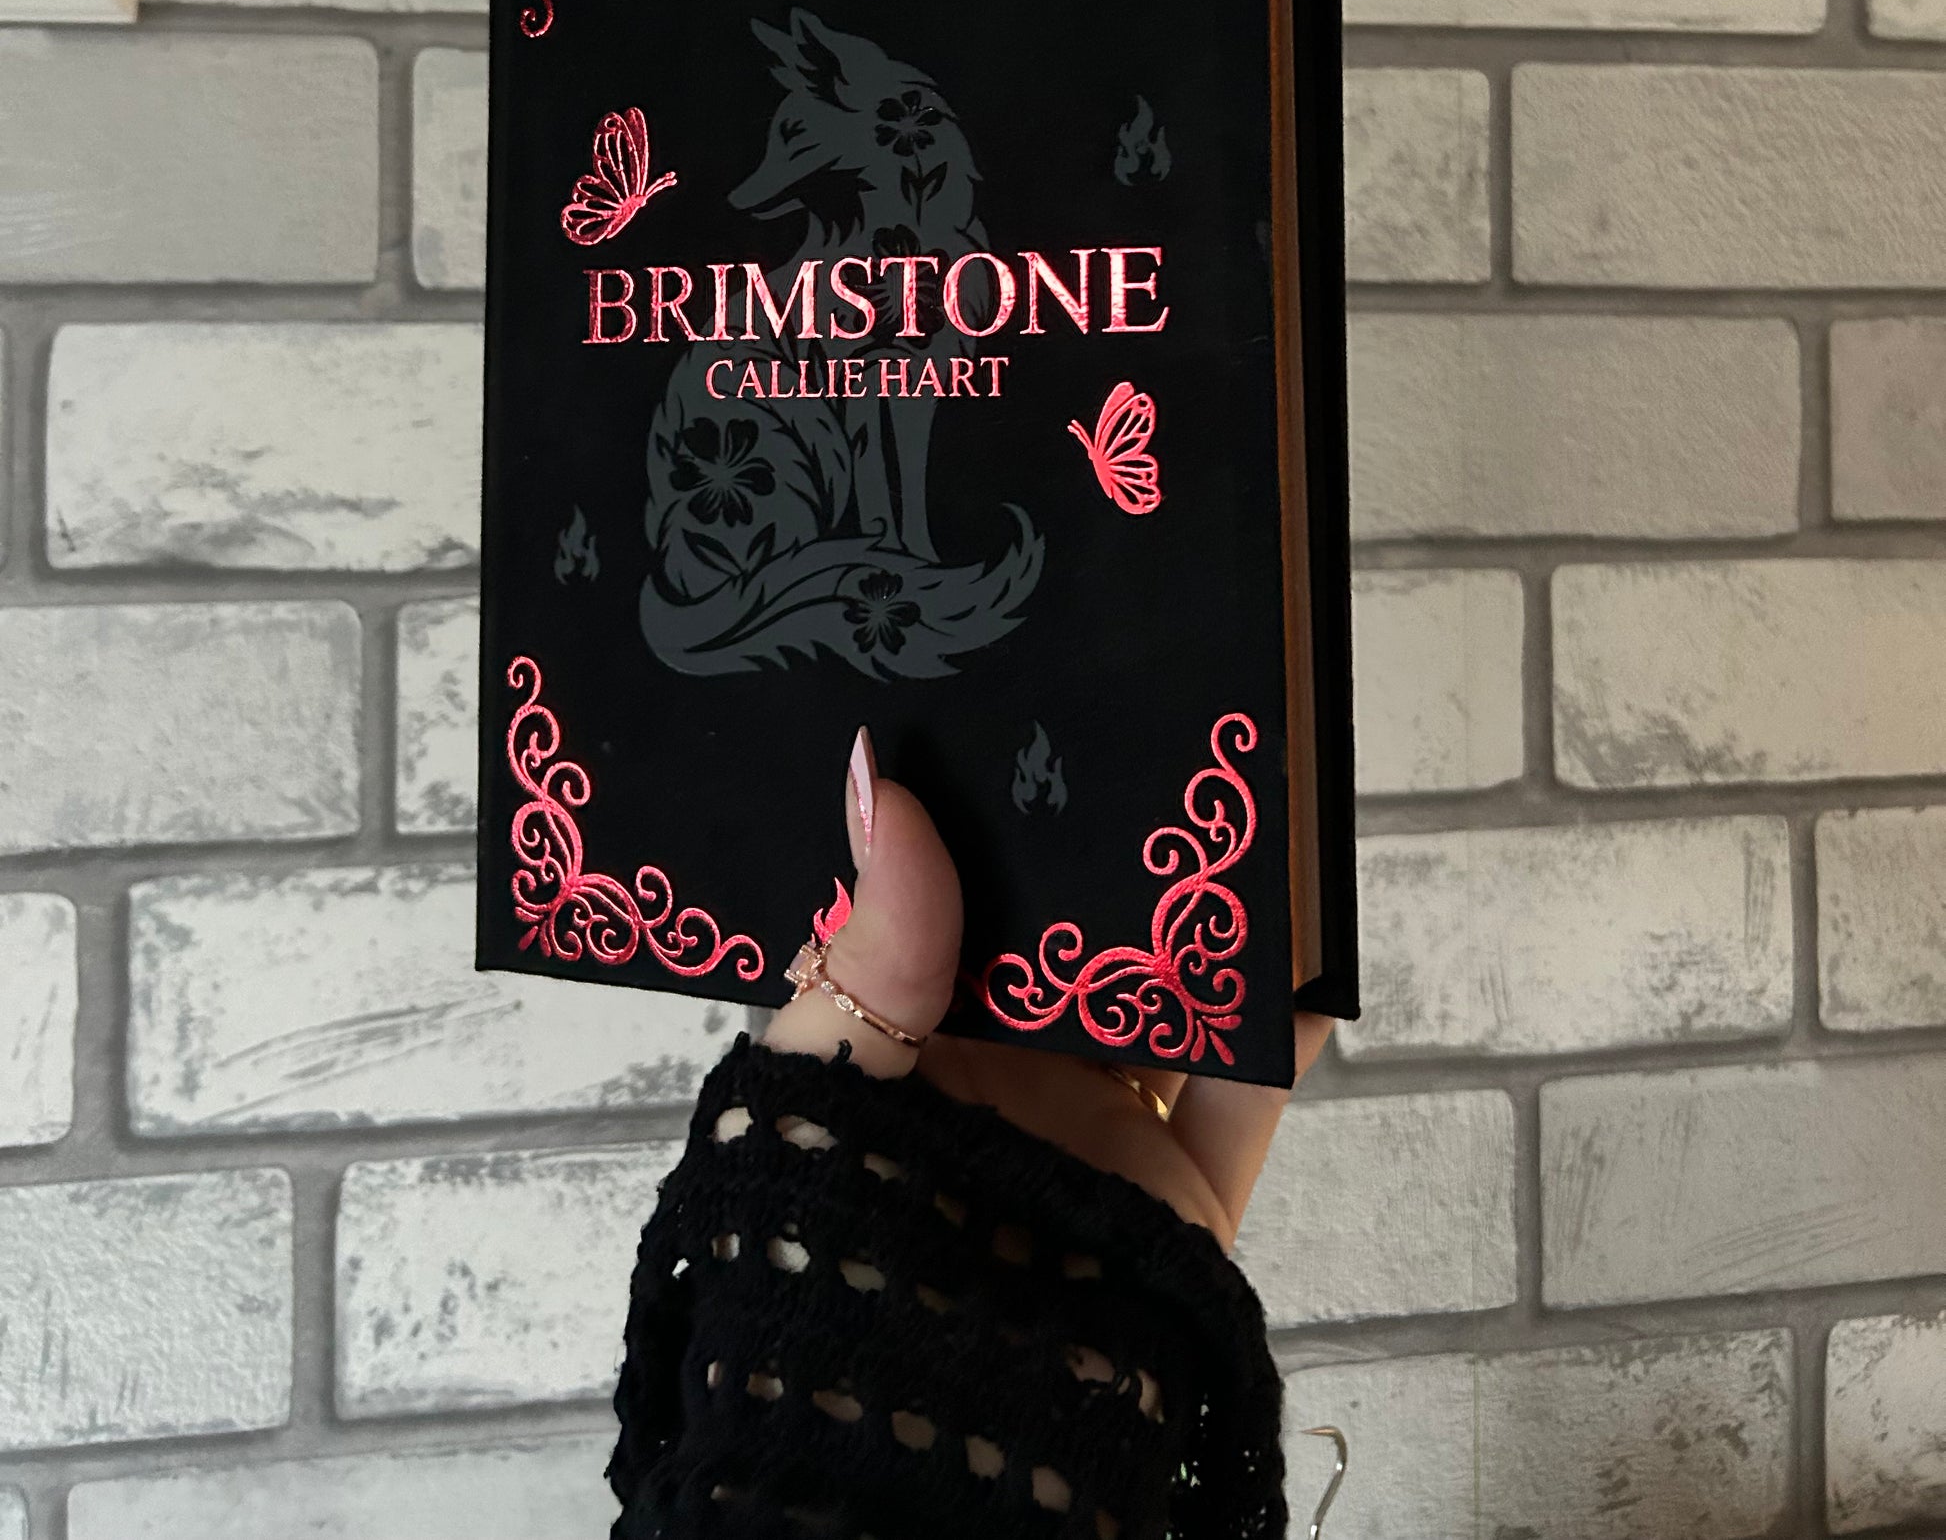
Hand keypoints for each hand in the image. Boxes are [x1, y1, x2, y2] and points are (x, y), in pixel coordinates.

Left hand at [763, 729, 1330, 1250]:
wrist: (924, 1453)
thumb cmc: (832, 1254)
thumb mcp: (822, 1079)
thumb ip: (868, 940)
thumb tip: (875, 771)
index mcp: (904, 1037)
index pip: (947, 904)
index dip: (983, 818)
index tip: (1028, 713)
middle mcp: (1005, 1078)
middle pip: (1078, 943)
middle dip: (1117, 856)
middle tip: (1160, 735)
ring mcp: (1096, 1138)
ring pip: (1171, 1007)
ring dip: (1208, 929)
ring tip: (1244, 818)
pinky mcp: (1175, 1203)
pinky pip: (1246, 1105)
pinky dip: (1284, 1035)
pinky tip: (1308, 957)